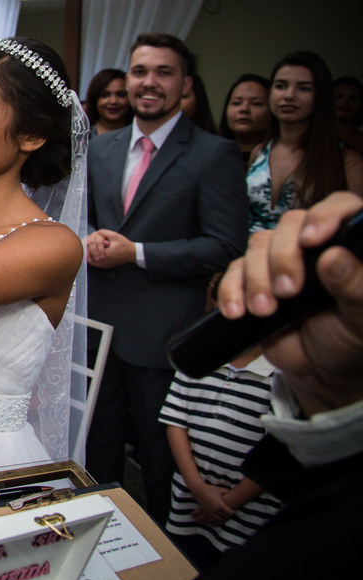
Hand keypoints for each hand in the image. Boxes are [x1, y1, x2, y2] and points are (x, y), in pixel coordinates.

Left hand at [87, 229, 134, 267]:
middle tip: (89, 243)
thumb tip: (94, 233)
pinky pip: (94, 264)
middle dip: (88, 248)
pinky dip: (92, 259)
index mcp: (105, 254)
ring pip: (90, 261)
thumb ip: (102, 233)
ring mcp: (104, 265)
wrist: (132, 253)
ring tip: (89, 248)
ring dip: (88, 254)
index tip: (90, 239)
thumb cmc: (124, 244)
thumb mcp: (114, 235)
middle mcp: (104, 261)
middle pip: (88, 256)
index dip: (89, 242)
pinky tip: (93, 253)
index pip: (90, 249)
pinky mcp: (105, 266)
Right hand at [191, 483, 233, 524]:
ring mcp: (209, 512)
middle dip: (230, 515)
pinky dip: (217, 520)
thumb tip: (233, 492)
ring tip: (226, 515)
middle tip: (232, 513)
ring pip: (219, 519)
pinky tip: (219, 518)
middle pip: (225, 516)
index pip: (229, 512)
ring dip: (224, 518)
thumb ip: (227, 491)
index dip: (234, 512)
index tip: (235, 510)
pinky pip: (212, 519)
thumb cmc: (210, 489)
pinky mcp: (205, 512)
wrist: (199, 489)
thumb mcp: (220, 489)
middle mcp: (215, 510)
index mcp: (220, 505)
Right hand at [218, 192, 362, 414]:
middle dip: (282, 258)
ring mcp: (281, 261)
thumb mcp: (360, 318)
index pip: (340, 208)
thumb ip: (354, 286)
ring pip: (257, 245)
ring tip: (265, 311)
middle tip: (288, 292)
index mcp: (346, 248)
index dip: (324, 215)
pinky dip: (230, 290)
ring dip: (256, 279)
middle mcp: (314, 247)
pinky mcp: (253, 279)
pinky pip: (232, 271)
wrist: (318, 372)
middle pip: (290, 225)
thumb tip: (335, 257)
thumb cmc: (349, 342)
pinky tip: (239, 312)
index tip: (312, 240)